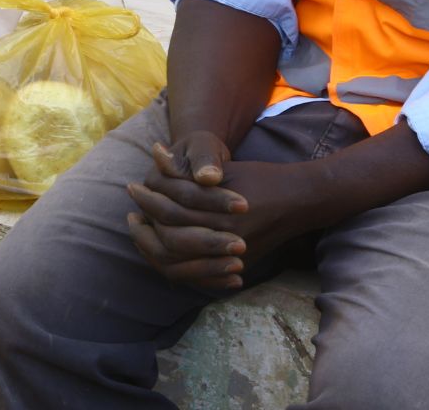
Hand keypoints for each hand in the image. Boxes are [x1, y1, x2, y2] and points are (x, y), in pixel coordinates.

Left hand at [128, 147, 325, 292]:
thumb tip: (155, 154)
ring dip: (155, 249)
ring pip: (180, 262)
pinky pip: (197, 275)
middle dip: (146, 227)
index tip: (134, 188)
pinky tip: (161, 252)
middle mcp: (223, 235)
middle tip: (130, 215)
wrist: (299, 201)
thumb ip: (189, 168)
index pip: (170, 209)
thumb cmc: (259, 178)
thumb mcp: (224, 168)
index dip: (149, 198)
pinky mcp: (235, 264)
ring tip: (141, 233)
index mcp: (219, 209)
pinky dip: (176, 266)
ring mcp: (230, 254)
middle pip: (171, 239)